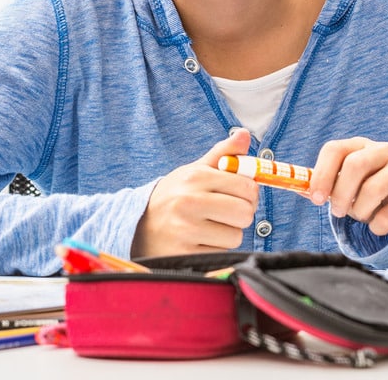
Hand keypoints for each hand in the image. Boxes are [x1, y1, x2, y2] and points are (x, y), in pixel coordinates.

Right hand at [132, 129, 257, 257]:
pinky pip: (221, 253)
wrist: (138, 223)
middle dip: (241, 214)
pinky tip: (200, 240)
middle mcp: (189, 201)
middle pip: (245, 213)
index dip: (249, 193)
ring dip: (227, 234)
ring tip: (209, 226)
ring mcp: (185, 229)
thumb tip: (244, 134)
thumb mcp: (195, 170)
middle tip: (227, 213)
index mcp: (195, 177)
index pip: (247, 188)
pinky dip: (215, 249)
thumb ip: (223, 154)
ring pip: (235, 236)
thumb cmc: (175, 195)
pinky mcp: (184, 254)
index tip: (239, 195)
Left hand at [306, 137, 387, 235]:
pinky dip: (377, 226)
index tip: (316, 198)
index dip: (321, 174)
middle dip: (341, 194)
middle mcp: (384, 150)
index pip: (335, 149)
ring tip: (361, 215)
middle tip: (338, 212)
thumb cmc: (371, 187)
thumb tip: (298, 188)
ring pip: (373, 189)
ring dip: (360, 212)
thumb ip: (325, 184)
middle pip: (355, 165)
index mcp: (360, 145)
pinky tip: (379, 223)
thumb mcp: (348, 181)